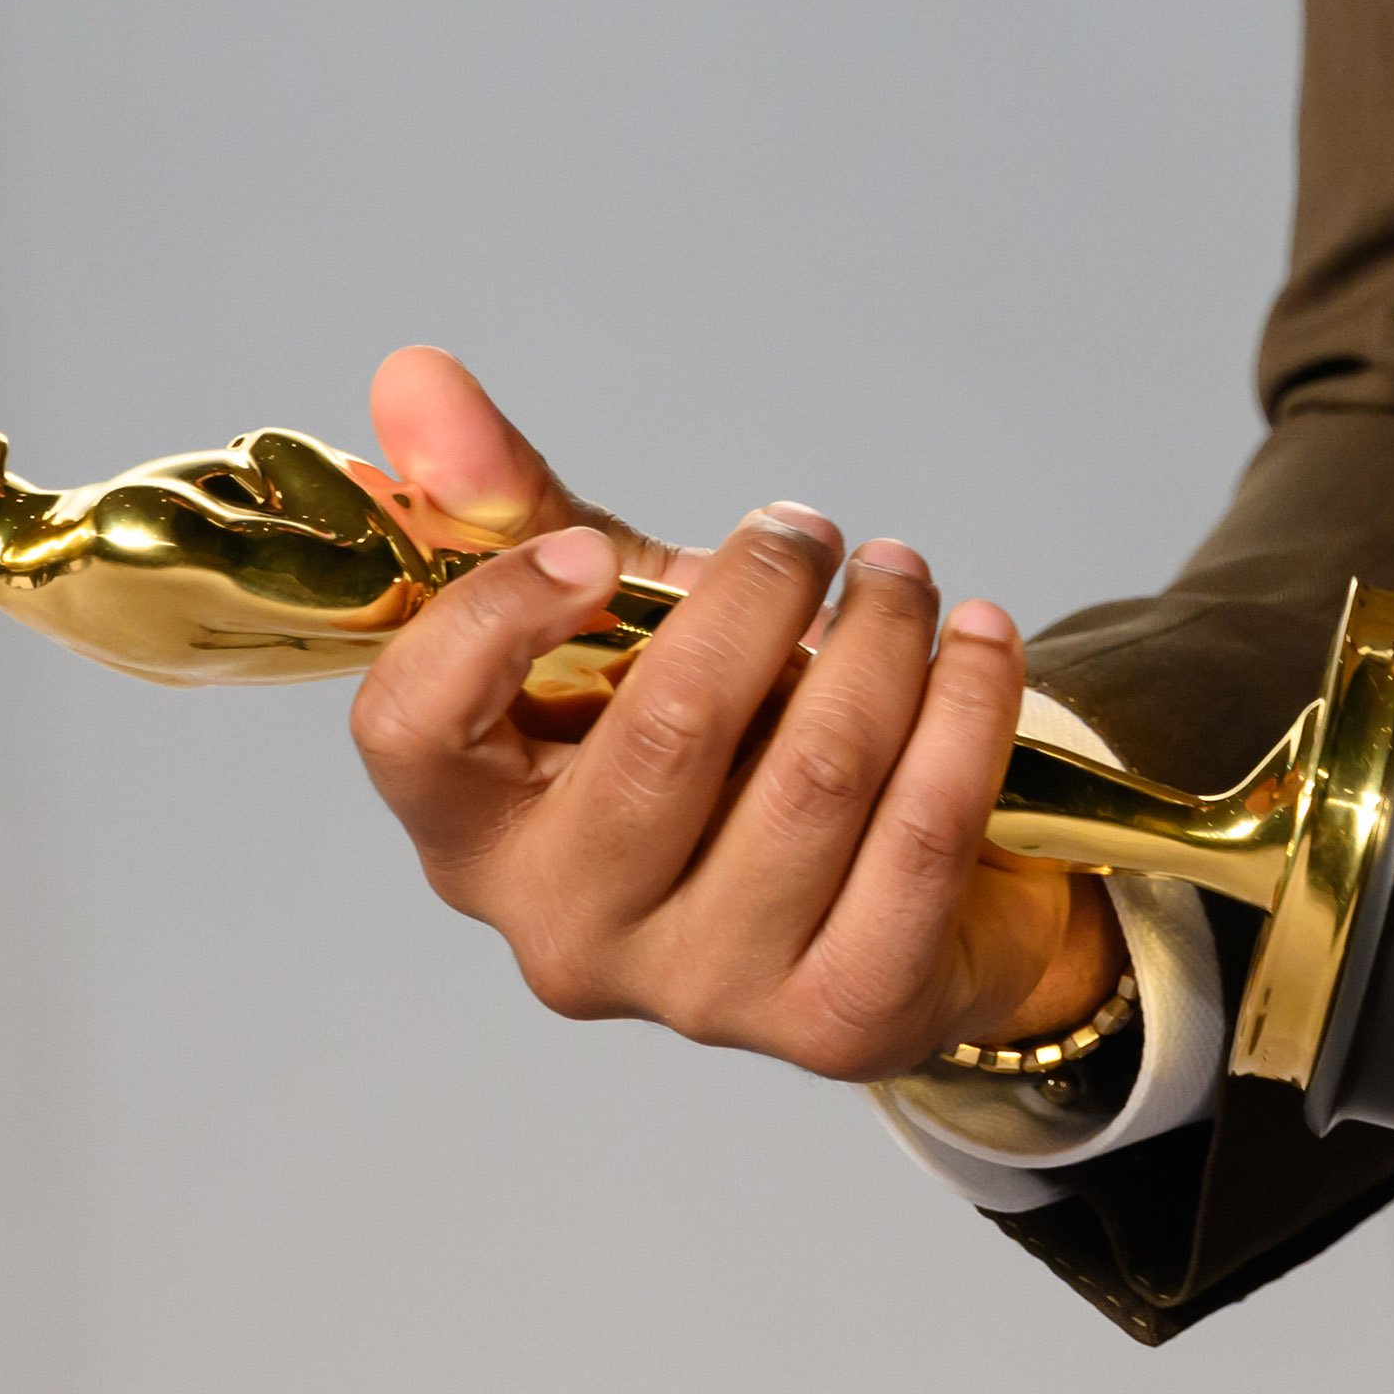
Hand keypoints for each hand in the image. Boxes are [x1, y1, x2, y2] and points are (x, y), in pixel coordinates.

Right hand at [341, 345, 1116, 1075]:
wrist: (883, 888)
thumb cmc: (714, 738)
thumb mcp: (606, 619)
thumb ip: (509, 508)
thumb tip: (411, 375)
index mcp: (477, 836)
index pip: (410, 732)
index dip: (490, 621)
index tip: (594, 550)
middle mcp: (569, 936)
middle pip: (662, 737)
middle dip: (760, 594)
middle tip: (808, 530)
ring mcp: (707, 992)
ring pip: (814, 776)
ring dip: (884, 637)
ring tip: (904, 576)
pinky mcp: (841, 1018)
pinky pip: (922, 837)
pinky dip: (967, 709)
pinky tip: (982, 641)